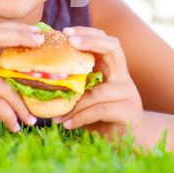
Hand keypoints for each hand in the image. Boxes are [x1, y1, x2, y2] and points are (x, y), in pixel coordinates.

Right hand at [0, 22, 43, 139]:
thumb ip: (0, 89)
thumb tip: (31, 87)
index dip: (15, 28)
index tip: (37, 33)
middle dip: (20, 35)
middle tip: (41, 44)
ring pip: (3, 84)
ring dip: (22, 105)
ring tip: (31, 119)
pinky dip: (10, 117)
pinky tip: (14, 126)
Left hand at [54, 27, 144, 143]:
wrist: (128, 141)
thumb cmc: (100, 116)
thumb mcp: (86, 95)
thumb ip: (76, 83)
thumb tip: (44, 73)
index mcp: (112, 68)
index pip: (105, 40)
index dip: (87, 32)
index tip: (66, 32)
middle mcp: (122, 76)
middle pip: (113, 47)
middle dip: (90, 40)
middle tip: (70, 41)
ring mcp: (128, 92)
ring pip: (98, 90)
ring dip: (74, 103)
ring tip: (56, 113)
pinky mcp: (129, 111)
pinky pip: (99, 110)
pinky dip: (80, 117)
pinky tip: (67, 124)